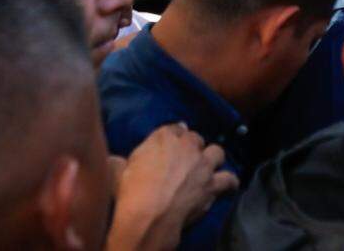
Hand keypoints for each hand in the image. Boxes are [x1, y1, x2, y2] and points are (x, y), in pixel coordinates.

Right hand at [109, 124, 238, 247]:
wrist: (149, 215)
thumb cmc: (130, 191)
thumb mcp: (115, 169)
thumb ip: (119, 160)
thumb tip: (113, 160)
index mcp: (163, 137)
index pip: (174, 128)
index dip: (173, 137)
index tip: (170, 144)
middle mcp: (187, 145)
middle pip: (196, 138)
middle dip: (192, 147)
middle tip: (185, 159)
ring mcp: (203, 164)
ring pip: (217, 152)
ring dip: (213, 158)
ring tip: (208, 167)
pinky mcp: (213, 185)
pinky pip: (229, 179)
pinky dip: (229, 182)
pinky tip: (227, 185)